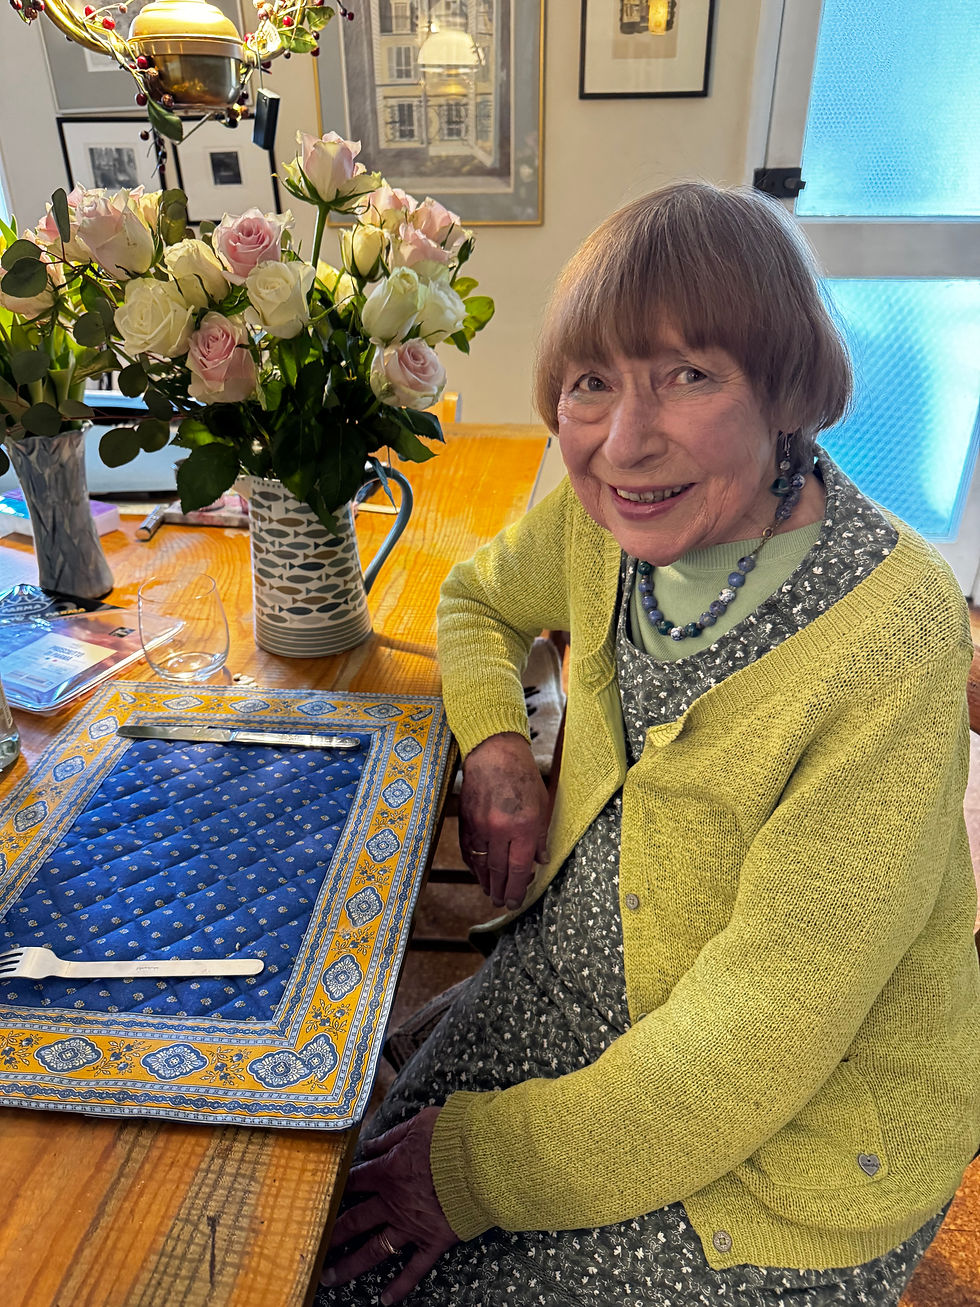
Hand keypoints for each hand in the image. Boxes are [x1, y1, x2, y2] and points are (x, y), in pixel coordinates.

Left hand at [322, 1108, 457, 1305]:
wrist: (481, 1159)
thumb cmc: (450, 1136)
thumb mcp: (416, 1125)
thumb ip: (390, 1138)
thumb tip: (369, 1146)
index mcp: (388, 1172)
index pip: (355, 1181)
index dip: (338, 1189)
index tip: (322, 1199)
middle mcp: (393, 1203)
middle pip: (355, 1221)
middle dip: (333, 1234)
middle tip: (313, 1248)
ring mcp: (412, 1225)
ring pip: (376, 1250)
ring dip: (351, 1265)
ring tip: (331, 1278)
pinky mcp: (434, 1240)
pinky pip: (414, 1268)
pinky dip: (400, 1286)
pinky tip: (385, 1301)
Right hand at [458, 732, 549, 909]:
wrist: (493, 753)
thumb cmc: (522, 775)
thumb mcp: (542, 804)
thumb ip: (540, 835)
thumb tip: (540, 861)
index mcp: (523, 826)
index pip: (519, 868)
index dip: (517, 888)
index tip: (516, 901)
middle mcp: (499, 830)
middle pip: (499, 871)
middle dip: (501, 891)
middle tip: (503, 904)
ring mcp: (480, 826)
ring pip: (482, 864)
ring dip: (486, 883)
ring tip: (491, 895)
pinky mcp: (466, 821)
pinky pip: (469, 851)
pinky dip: (474, 866)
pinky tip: (479, 874)